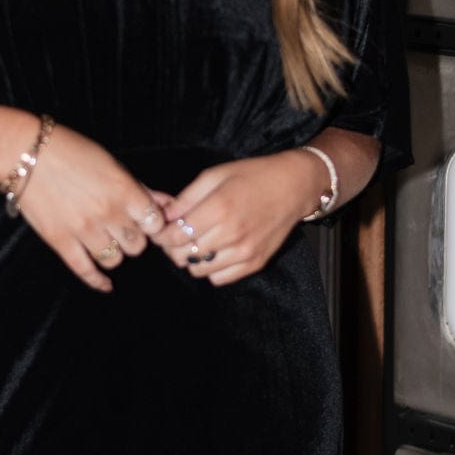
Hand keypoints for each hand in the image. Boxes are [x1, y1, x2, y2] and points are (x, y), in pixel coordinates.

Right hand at [15, 123, 166, 292]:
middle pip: (137, 245)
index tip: (147, 223)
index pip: (155, 223)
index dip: (154, 225)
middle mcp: (108, 213)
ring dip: (115, 253)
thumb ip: (141, 188)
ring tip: (108, 242)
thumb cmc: (70, 150)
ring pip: (115, 260)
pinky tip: (105, 284)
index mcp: (124, 191)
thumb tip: (168, 204)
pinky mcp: (61, 241)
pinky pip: (85, 270)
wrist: (25, 153)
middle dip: (134, 239)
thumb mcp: (111, 163)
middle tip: (125, 230)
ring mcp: (84, 230)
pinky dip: (98, 281)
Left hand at [150, 151, 325, 286]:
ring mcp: (245, 251)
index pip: (174, 235)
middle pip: (183, 255)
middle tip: (176, 236)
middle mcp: (231, 233)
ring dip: (190, 259)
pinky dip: (210, 269)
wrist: (293, 187)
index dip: (161, 235)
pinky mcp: (255, 263)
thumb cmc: (253, 176)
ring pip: (198, 270)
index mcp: (219, 208)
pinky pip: (219, 279)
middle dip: (172, 247)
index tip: (161, 230)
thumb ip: (187, 198)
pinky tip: (214, 252)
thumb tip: (164, 216)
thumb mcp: (215, 176)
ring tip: (196, 242)